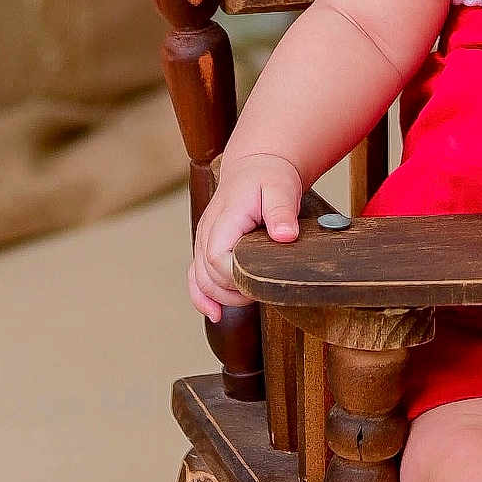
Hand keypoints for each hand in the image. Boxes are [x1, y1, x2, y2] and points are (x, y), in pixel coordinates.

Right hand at [188, 152, 302, 320]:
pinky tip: (215, 313)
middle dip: (235, 291)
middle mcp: (208, 232)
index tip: (260, 279)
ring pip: (201, 281)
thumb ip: (281, 211)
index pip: (216, 259)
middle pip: (208, 276)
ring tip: (251, 297)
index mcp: (224, 219)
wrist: (255, 168)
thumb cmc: (268, 177)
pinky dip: (202, 298)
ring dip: (224, 297)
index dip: (236, 276)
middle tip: (264, 288)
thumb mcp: (281, 187)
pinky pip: (196, 278)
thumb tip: (284, 235)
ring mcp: (205, 241)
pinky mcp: (207, 249)